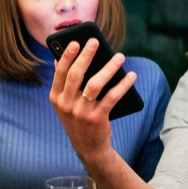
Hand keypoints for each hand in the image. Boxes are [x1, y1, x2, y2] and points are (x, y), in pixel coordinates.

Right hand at [49, 38, 136, 162]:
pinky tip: (131, 76)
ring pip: (94, 84)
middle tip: (95, 42)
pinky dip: (123, 85)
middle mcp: (66, 105)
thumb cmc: (79, 118)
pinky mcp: (96, 119)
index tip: (75, 41)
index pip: (60, 72)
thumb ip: (64, 83)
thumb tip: (59, 58)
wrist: (89, 147)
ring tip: (120, 56)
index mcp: (56, 97)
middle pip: (76, 75)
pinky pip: (112, 98)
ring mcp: (80, 112)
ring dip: (109, 68)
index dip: (67, 56)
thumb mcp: (66, 102)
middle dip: (86, 56)